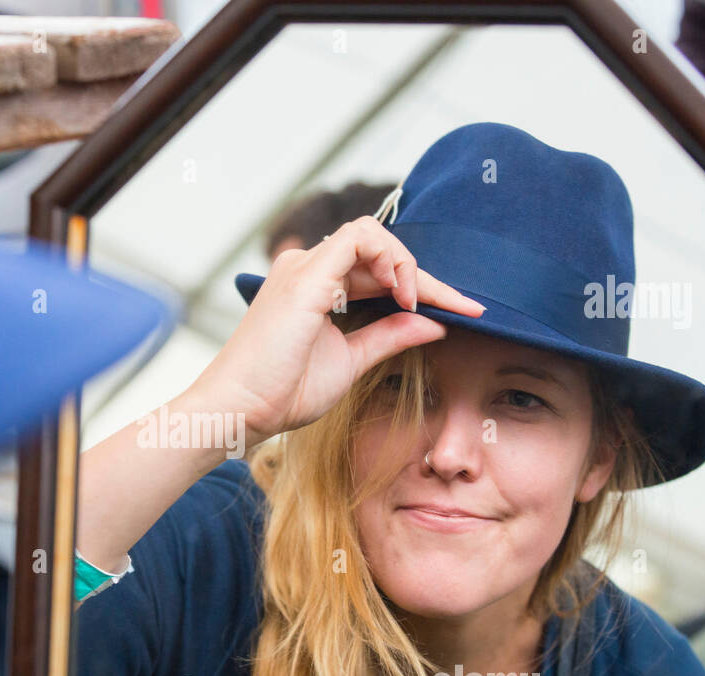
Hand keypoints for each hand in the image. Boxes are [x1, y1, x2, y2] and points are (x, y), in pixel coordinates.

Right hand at [189, 216, 484, 445]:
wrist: (240, 410)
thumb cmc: (281, 392)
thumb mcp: (350, 361)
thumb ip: (388, 338)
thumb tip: (434, 325)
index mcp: (313, 288)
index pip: (377, 272)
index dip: (423, 288)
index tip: (464, 311)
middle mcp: (305, 269)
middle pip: (379, 252)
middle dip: (426, 278)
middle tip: (464, 307)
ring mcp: (303, 268)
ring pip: (371, 236)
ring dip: (407, 265)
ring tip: (420, 303)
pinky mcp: (306, 275)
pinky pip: (359, 238)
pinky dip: (390, 258)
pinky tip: (402, 294)